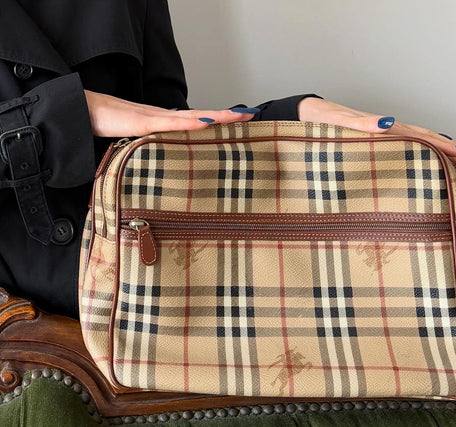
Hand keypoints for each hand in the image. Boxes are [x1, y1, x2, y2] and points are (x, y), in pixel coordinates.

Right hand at [84, 90, 257, 137]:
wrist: (81, 113)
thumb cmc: (107, 126)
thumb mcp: (136, 142)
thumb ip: (153, 148)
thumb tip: (168, 161)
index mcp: (164, 123)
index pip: (196, 121)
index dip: (217, 121)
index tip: (237, 123)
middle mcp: (164, 117)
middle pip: (201, 116)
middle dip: (227, 116)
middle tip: (250, 116)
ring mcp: (154, 118)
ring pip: (192, 117)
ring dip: (216, 116)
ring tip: (238, 116)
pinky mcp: (143, 122)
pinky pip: (171, 123)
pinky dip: (190, 123)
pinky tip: (206, 122)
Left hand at [297, 97, 455, 169]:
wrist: (301, 118)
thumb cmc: (316, 123)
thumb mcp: (336, 123)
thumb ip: (360, 124)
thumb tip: (388, 123)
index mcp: (381, 129)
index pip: (420, 138)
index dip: (443, 148)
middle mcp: (384, 133)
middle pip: (424, 141)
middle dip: (450, 152)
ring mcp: (379, 140)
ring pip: (416, 145)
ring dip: (438, 154)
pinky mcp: (370, 147)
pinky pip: (400, 151)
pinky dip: (418, 156)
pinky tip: (422, 165)